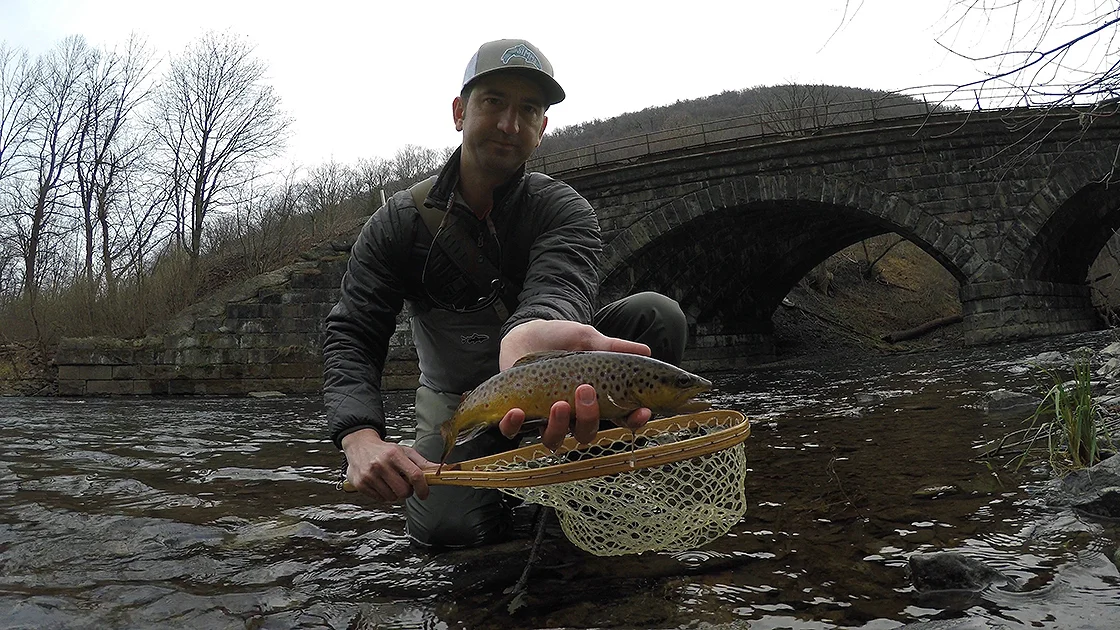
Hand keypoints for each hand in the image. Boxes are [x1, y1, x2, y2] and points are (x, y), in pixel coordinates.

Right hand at [341, 428, 434, 501]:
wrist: (360, 446)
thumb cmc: (384, 450)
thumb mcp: (404, 451)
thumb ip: (422, 462)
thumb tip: (439, 469)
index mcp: (394, 454)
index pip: (415, 475)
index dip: (423, 488)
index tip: (424, 493)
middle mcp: (381, 464)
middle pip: (404, 491)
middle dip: (408, 491)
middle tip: (404, 484)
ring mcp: (369, 475)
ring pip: (392, 497)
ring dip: (395, 493)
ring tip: (391, 482)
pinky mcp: (361, 484)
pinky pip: (380, 499)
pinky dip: (383, 495)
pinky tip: (381, 484)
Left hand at [497, 320, 652, 448]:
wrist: (526, 331)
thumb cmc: (561, 338)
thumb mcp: (588, 339)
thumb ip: (614, 347)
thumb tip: (646, 350)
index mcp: (594, 401)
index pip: (619, 419)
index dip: (633, 420)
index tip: (643, 411)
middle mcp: (571, 415)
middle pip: (586, 434)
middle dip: (589, 418)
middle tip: (585, 391)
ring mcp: (544, 418)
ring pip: (554, 439)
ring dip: (558, 426)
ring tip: (558, 404)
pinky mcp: (517, 416)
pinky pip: (514, 432)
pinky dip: (514, 426)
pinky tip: (515, 412)